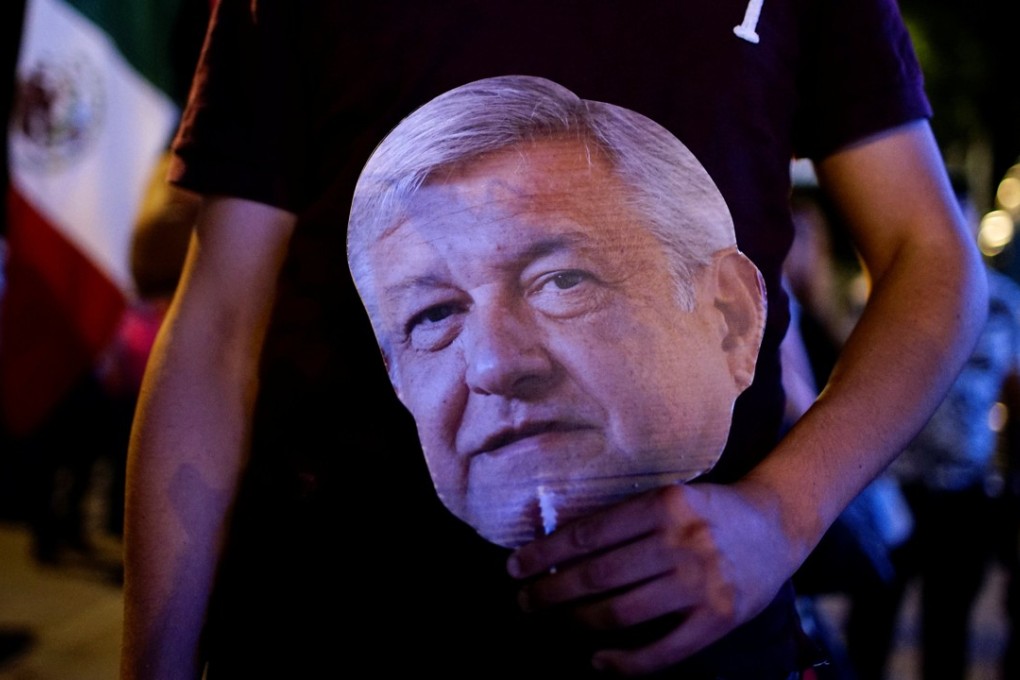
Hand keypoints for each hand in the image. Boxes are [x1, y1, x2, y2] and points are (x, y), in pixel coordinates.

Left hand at [506, 481, 798, 674]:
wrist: (778, 523)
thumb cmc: (710, 509)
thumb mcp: (670, 497)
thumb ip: (626, 519)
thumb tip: (560, 547)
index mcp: (664, 505)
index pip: (589, 534)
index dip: (546, 553)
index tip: (515, 566)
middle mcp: (681, 542)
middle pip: (598, 575)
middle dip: (550, 591)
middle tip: (522, 601)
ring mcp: (702, 583)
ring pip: (621, 612)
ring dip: (576, 622)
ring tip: (551, 622)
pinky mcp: (719, 619)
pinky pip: (662, 651)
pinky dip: (624, 662)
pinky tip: (598, 660)